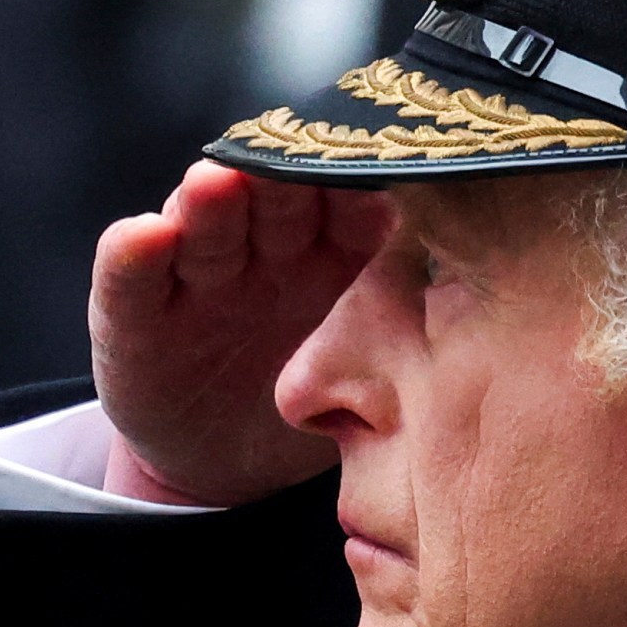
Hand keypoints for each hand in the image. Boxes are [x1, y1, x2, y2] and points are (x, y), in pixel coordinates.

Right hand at [89, 162, 393, 506]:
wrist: (234, 469)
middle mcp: (264, 249)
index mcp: (333, 253)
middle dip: (283, 177)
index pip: (349, 204)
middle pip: (274, 202)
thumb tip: (497, 286)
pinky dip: (133, 256)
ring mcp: (196, 275)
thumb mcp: (372, 367)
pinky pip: (129, 280)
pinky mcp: (132, 315)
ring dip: (209, 202)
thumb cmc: (321, 401)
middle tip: (295, 157)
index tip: (380, 160)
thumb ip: (412, 321)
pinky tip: (145, 236)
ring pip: (205, 226)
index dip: (359, 182)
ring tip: (215, 185)